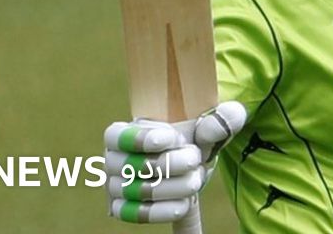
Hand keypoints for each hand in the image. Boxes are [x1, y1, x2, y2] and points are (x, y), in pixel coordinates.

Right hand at [103, 101, 246, 223]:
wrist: (191, 164)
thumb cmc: (193, 138)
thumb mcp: (209, 124)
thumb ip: (219, 119)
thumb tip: (220, 122)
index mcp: (121, 133)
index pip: (117, 136)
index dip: (140, 138)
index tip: (172, 138)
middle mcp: (112, 160)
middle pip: (132, 166)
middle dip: (168, 164)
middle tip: (194, 159)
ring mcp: (116, 187)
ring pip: (139, 191)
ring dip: (173, 187)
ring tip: (195, 180)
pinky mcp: (124, 209)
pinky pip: (137, 214)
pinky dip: (163, 211)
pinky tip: (185, 203)